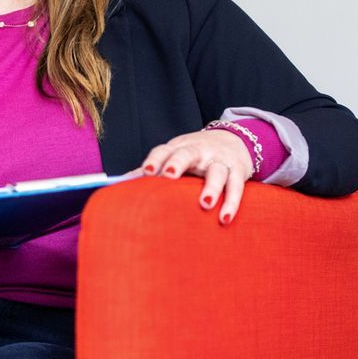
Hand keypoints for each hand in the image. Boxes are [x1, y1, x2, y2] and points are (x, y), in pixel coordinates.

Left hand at [139, 129, 253, 225]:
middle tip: (169, 175)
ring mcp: (219, 160)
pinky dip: (232, 202)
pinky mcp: (238, 171)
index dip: (155, 159)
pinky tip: (224, 218)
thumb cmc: (195, 155)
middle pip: (188, 154)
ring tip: (205, 204)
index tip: (146, 172)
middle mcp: (199, 151)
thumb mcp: (174, 156)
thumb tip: (120, 185)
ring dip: (212, 187)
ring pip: (217, 171)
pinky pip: (236, 186)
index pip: (164, 151)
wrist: (235, 140)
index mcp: (179, 148)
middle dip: (178, 163)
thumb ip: (152, 170)